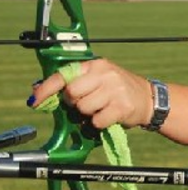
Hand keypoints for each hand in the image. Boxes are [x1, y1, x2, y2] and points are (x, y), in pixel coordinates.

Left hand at [30, 59, 152, 129]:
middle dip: (75, 102)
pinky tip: (109, 117)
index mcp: (96, 65)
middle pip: (72, 94)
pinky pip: (97, 121)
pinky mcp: (122, 107)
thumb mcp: (99, 79)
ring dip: (88, 114)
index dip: (46, 89)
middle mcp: (105, 74)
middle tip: (87, 103)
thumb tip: (38, 91)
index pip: (64, 75)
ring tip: (101, 109)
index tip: (34, 101)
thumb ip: (74, 83)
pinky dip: (99, 123)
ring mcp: (115, 90)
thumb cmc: (119, 90)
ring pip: (83, 108)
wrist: (150, 99)